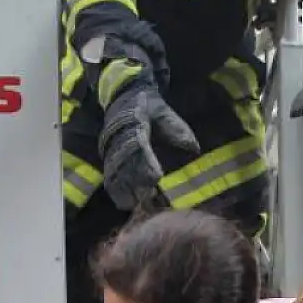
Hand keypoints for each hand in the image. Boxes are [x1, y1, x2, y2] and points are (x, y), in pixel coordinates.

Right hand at [99, 76, 199, 211]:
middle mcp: (119, 139)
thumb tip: (194, 147)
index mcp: (134, 125)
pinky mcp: (108, 158)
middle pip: (126, 164)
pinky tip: (124, 204)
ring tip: (137, 204)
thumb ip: (177, 129)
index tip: (157, 176)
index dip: (147, 162)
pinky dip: (115, 191)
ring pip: (115, 173)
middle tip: (149, 197)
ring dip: (125, 190)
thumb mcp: (164, 112)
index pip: (139, 145)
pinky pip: (109, 177)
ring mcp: (111, 149)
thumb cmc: (148, 107)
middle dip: (136, 182)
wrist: (123, 98)